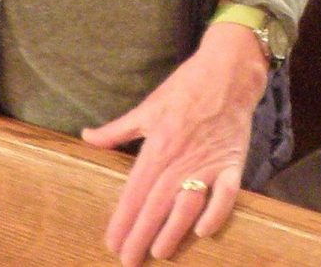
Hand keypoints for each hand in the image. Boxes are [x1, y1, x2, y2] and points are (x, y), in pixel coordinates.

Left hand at [81, 23, 268, 264]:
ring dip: (174, 231)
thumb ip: (116, 130)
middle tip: (129, 261)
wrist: (227, 72)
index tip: (112, 242)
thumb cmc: (184, 89)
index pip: (135, 191)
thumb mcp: (146, 107)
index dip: (123, 220)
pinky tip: (204, 231)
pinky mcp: (233, 163)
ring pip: (188, 204)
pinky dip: (217, 213)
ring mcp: (208, 162)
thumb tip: (87, 137)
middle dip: (141, 235)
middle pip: (157, 205)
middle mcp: (180, 158)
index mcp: (157, 146)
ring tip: (161, 252)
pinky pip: (226, 194)